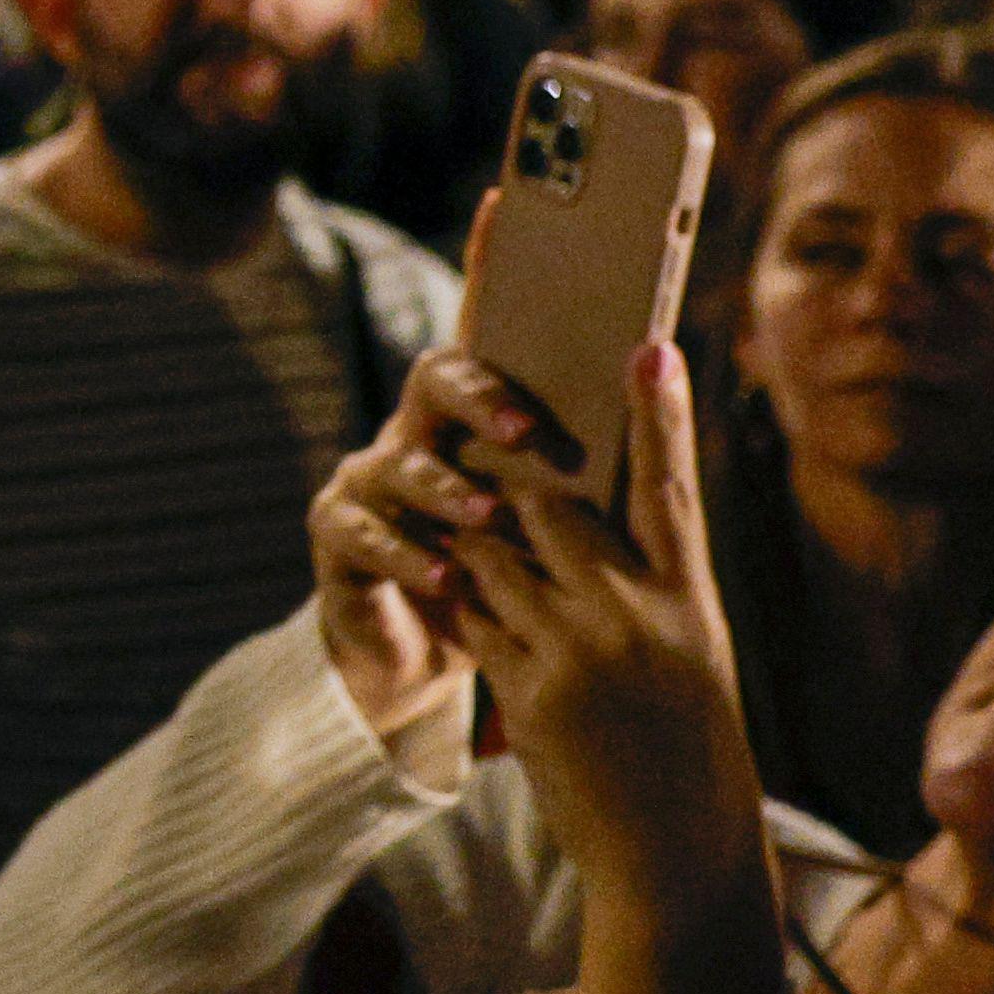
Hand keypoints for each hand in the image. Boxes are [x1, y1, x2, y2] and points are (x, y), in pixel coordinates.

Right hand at [311, 347, 564, 738]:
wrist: (422, 653)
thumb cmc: (500, 581)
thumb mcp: (544, 532)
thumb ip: (577, 483)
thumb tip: (654, 433)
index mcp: (468, 419)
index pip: (484, 353)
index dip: (502, 340)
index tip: (550, 365)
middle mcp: (414, 434)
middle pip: (434, 382)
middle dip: (481, 402)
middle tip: (526, 433)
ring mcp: (368, 481)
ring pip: (398, 463)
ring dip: (446, 488)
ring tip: (488, 514)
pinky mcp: (338, 535)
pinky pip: (361, 532)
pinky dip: (404, 554)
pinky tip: (445, 577)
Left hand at [450, 342, 780, 993]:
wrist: (676, 856)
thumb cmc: (689, 750)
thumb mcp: (693, 656)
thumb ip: (649, 587)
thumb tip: (591, 524)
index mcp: (690, 602)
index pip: (673, 489)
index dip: (661, 413)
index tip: (650, 343)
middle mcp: (639, 617)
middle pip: (551, 507)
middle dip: (513, 493)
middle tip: (490, 476)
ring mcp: (582, 654)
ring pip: (494, 556)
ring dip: (473, 549)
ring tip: (463, 545)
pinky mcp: (530, 692)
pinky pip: (472, 618)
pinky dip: (458, 604)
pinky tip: (449, 600)